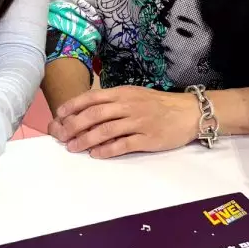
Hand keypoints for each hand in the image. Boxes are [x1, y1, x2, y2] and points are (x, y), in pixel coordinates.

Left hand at [49, 86, 200, 158]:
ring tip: (73, 147)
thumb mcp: (134, 95)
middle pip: (95, 114)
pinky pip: (123, 145)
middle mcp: (128, 105)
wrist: (189, 112)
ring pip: (106, 130)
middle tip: (61, 136)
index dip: (73, 106)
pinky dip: (107, 150)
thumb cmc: (158, 105)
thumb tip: (87, 112)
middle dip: (74, 125)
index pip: (93, 97)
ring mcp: (138, 121)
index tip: (59, 115)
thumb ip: (113, 102)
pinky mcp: (147, 138)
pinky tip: (96, 155)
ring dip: (86, 139)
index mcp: (123, 93)